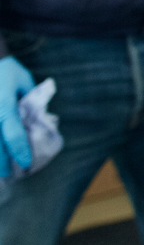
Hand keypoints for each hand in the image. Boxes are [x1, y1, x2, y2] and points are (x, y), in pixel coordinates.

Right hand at [0, 57, 33, 174]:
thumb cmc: (6, 69)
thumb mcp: (23, 82)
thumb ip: (30, 101)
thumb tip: (39, 118)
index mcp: (4, 105)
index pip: (13, 133)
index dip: (20, 149)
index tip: (26, 162)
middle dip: (1, 162)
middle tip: (8, 175)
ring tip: (1, 170)